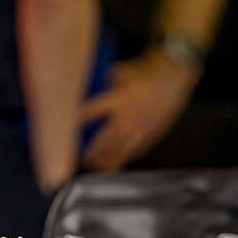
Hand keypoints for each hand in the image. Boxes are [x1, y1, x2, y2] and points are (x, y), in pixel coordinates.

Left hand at [81, 49, 200, 171]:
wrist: (174, 74)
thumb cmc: (149, 70)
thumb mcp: (121, 72)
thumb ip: (106, 85)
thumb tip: (97, 91)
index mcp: (118, 100)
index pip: (90, 113)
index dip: (76, 122)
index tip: (64, 130)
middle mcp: (128, 118)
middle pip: (104, 142)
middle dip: (92, 153)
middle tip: (83, 159)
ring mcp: (141, 129)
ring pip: (121, 151)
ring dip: (107, 161)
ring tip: (98, 167)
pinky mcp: (152, 134)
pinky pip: (137, 150)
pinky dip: (126, 156)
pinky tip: (121, 158)